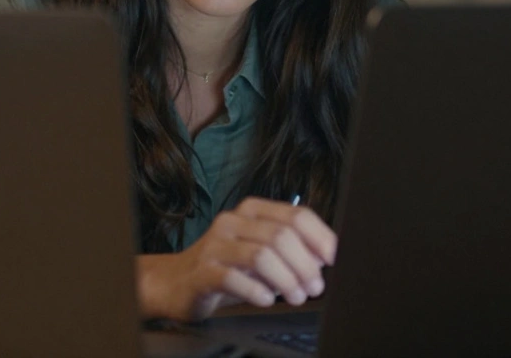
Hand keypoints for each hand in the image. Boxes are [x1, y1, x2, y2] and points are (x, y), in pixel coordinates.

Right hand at [136, 197, 336, 321]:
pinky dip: (257, 291)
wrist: (177, 282)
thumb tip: (323, 259)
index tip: (333, 259)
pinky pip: (235, 278)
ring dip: (286, 280)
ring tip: (295, 297)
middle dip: (305, 265)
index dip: (320, 237)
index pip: (296, 215)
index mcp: (253, 210)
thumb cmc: (227, 267)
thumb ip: (290, 250)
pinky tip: (266, 300)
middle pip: (281, 235)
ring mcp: (215, 244)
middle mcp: (233, 221)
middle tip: (314, 288)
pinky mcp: (202, 270)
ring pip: (262, 255)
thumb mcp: (261, 252)